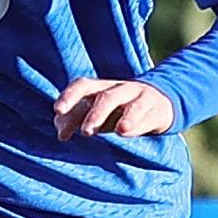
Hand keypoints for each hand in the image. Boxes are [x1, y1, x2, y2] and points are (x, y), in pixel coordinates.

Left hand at [53, 77, 177, 141]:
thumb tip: (61, 132)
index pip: (82, 85)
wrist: (159, 106)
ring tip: (110, 131)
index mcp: (100, 88)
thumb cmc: (118, 112)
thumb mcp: (97, 116)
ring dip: (115, 115)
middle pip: (104, 95)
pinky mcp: (155, 108)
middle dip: (94, 113)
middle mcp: (118, 88)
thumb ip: (75, 120)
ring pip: (124, 101)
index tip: (58, 111)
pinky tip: (124, 131)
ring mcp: (137, 95)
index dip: (69, 96)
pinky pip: (143, 112)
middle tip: (85, 132)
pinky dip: (134, 121)